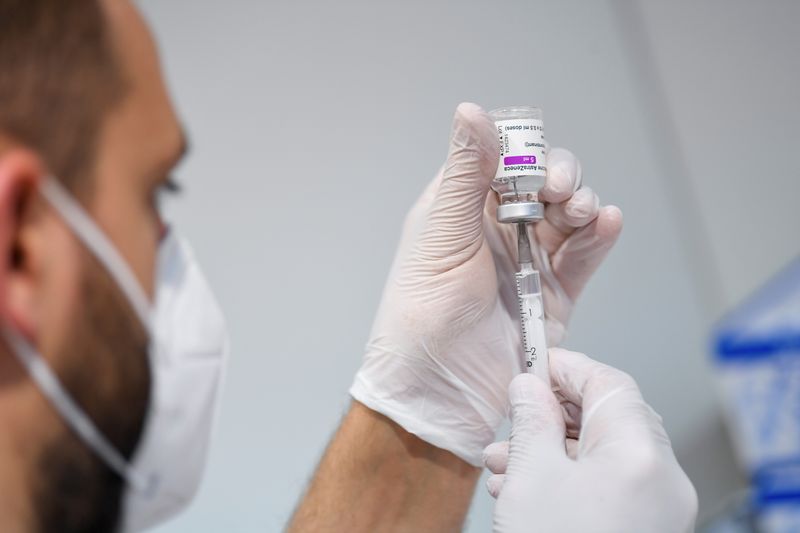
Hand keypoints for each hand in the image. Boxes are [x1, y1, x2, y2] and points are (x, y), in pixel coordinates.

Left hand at [350, 103, 622, 464]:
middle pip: (542, 183)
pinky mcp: (552, 294)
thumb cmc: (423, 314)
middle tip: (557, 189)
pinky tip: (605, 223)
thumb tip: (472, 111)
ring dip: (581, 204)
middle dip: (558, 177)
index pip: (499, 160)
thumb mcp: (442, 234)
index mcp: (459, 209)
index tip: (531, 158)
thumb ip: (466, 174)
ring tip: (578, 212)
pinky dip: (599, 238)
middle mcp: (495, 230)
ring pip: (568, 216)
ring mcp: (526, 261)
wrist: (439, 390)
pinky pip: (583, 257)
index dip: (521, 151)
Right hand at [483, 348, 697, 532]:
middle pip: (607, 418)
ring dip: (551, 448)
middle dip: (551, 414)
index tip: (531, 363)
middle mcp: (661, 480)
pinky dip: (566, 476)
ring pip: (602, 453)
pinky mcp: (642, 528)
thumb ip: (531, 418)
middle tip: (513, 415)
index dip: (567, 367)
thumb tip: (528, 385)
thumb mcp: (531, 476)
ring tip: (503, 462)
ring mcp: (656, 509)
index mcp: (641, 455)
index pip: (609, 383)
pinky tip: (522, 487)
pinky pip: (606, 484)